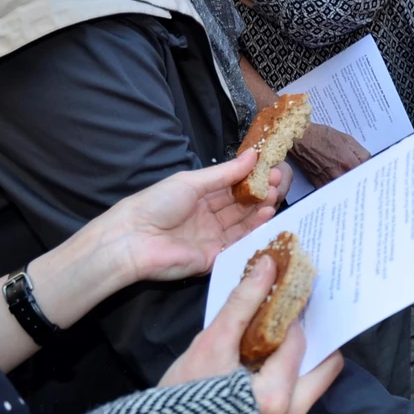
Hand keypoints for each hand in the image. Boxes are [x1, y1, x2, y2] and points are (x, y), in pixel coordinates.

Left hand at [95, 152, 287, 284]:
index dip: (251, 177)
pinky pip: (240, 243)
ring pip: (243, 222)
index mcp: (199, 196)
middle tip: (278, 181)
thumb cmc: (157, 204)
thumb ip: (224, 172)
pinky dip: (254, 229)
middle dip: (260, 191)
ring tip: (275, 194)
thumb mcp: (191, 181)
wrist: (135, 240)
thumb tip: (253, 155)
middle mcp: (208, 216)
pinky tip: (267, 214)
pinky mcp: (217, 257)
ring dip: (260, 208)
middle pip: (240, 204)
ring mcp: (213, 238)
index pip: (231, 186)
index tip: (270, 167)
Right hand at [159, 255, 342, 413]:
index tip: (282, 295)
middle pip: (326, 367)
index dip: (291, 314)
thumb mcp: (209, 345)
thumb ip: (242, 304)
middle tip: (290, 318)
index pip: (300, 341)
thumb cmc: (179, 399)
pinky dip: (288, 382)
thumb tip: (269, 265)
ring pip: (313, 386)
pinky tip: (263, 368)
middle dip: (313, 339)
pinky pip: (297, 404)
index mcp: (276, 398)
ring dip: (300, 361)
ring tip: (274, 341)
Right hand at [292, 124, 369, 185]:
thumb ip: (362, 153)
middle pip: (359, 184)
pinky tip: (341, 182)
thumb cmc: (322, 137)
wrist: (300, 140)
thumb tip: (369, 165)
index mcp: (349, 164)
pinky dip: (340, 188)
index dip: (371, 172)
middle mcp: (340, 177)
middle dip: (363, 180)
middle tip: (365, 177)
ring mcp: (330, 184)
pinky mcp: (321, 187)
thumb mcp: (347, 139)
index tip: (373, 173)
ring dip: (352, 185)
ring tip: (352, 180)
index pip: (369, 174)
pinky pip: (336, 191)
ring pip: (348, 189)